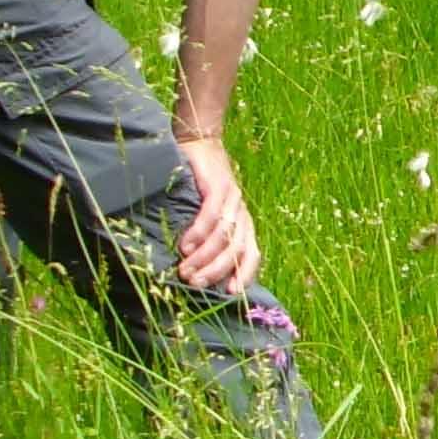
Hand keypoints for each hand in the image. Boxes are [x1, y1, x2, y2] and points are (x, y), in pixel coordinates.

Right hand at [173, 134, 263, 296]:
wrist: (199, 144)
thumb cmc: (199, 186)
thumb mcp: (208, 214)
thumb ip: (209, 238)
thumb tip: (196, 271)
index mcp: (244, 223)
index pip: (252, 254)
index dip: (245, 274)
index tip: (229, 294)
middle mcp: (242, 213)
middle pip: (236, 249)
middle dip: (216, 270)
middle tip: (194, 283)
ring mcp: (232, 199)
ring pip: (224, 235)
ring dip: (204, 256)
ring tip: (185, 270)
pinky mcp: (219, 185)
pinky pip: (212, 214)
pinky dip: (199, 232)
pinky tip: (185, 245)